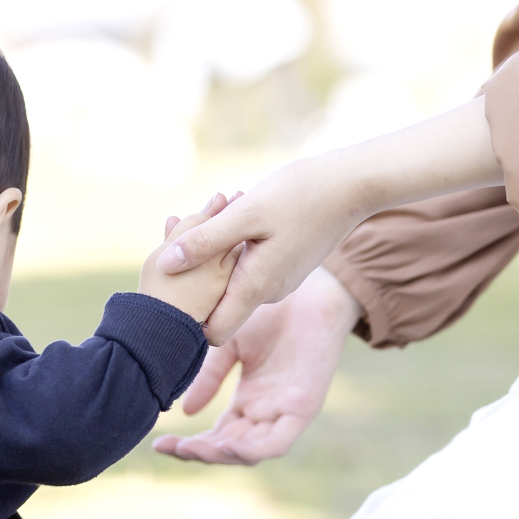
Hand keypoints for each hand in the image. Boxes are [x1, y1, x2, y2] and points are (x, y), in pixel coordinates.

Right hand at [152, 267, 360, 463]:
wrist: (310, 293)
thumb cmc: (272, 313)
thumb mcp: (229, 345)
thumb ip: (209, 377)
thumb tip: (185, 412)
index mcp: (247, 402)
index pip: (214, 436)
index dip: (187, 444)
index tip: (157, 444)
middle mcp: (264, 414)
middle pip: (227, 449)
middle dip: (197, 453)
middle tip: (167, 448)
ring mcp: (283, 413)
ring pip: (249, 452)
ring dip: (219, 455)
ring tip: (190, 449)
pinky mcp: (303, 409)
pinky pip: (276, 442)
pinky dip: (252, 450)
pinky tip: (226, 446)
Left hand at [156, 97, 497, 342]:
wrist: (351, 185)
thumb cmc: (300, 194)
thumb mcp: (246, 213)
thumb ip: (205, 240)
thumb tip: (166, 264)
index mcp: (256, 287)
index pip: (213, 333)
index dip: (187, 320)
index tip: (168, 290)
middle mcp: (268, 293)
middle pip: (219, 305)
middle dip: (194, 280)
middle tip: (173, 231)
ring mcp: (279, 281)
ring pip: (232, 281)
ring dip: (213, 258)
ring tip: (202, 216)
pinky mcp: (285, 265)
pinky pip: (248, 267)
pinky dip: (233, 248)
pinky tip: (231, 215)